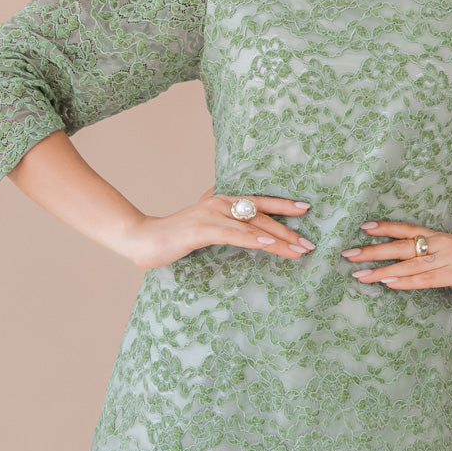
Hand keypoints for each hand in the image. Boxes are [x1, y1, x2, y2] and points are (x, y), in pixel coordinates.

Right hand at [120, 185, 316, 271]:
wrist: (141, 239)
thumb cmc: (172, 236)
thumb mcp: (201, 225)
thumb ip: (219, 221)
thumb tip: (238, 224)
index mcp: (221, 200)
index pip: (259, 201)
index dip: (283, 204)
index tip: (306, 209)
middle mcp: (219, 202)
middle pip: (262, 214)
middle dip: (288, 229)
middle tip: (310, 242)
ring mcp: (211, 214)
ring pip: (253, 225)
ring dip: (279, 238)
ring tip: (299, 249)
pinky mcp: (202, 229)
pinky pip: (234, 234)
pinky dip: (254, 239)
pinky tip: (270, 244)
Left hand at [341, 219, 451, 299]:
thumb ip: (444, 254)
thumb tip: (425, 257)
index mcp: (444, 237)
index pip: (408, 229)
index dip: (385, 227)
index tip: (362, 227)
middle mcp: (443, 244)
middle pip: (401, 246)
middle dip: (372, 250)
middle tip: (347, 253)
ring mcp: (450, 258)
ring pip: (408, 264)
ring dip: (381, 270)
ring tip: (358, 273)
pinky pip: (425, 279)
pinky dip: (405, 281)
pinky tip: (388, 282)